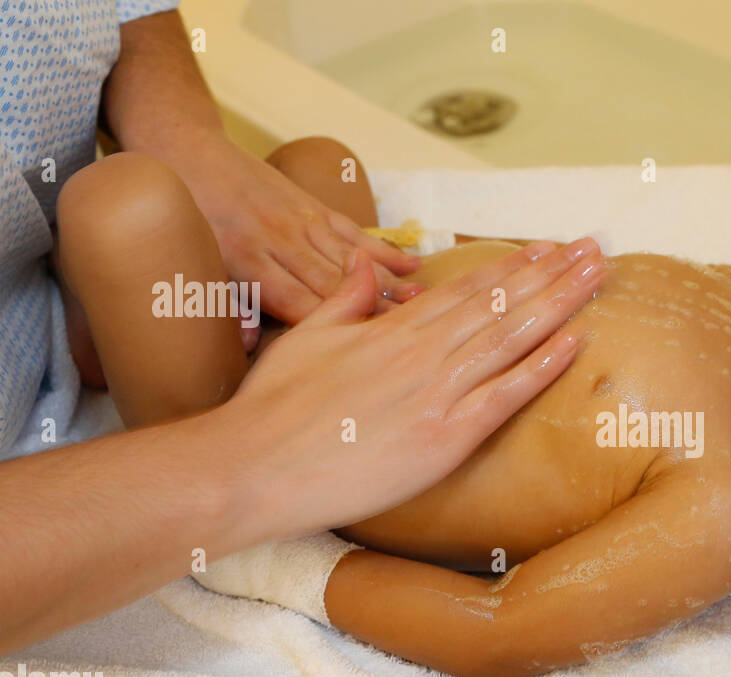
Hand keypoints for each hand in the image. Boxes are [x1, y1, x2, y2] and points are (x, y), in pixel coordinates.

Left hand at [164, 133, 424, 322]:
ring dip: (389, 280)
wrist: (185, 152)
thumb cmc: (187, 220)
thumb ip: (223, 305)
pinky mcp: (312, 206)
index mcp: (247, 261)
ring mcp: (301, 220)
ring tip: (423, 301)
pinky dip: (384, 248)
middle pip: (335, 282)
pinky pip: (352, 231)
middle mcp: (280, 240)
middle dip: (374, 308)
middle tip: (412, 332)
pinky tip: (413, 262)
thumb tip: (247, 342)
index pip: (298, 301)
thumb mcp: (189, 265)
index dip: (332, 324)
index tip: (365, 347)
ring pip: (352, 257)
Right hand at [215, 237, 608, 538]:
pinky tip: (577, 341)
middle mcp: (424, 353)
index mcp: (394, 331)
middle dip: (552, 273)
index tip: (546, 248)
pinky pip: (505, 395)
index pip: (467, 289)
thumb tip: (365, 268)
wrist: (254, 465)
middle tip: (593, 248)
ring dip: (561, 302)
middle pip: (502, 303)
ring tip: (597, 275)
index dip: (512, 267)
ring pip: (512, 336)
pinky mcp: (445, 436)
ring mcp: (438, 392)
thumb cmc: (273, 408)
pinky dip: (543, 366)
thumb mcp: (307, 338)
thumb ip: (345, 301)